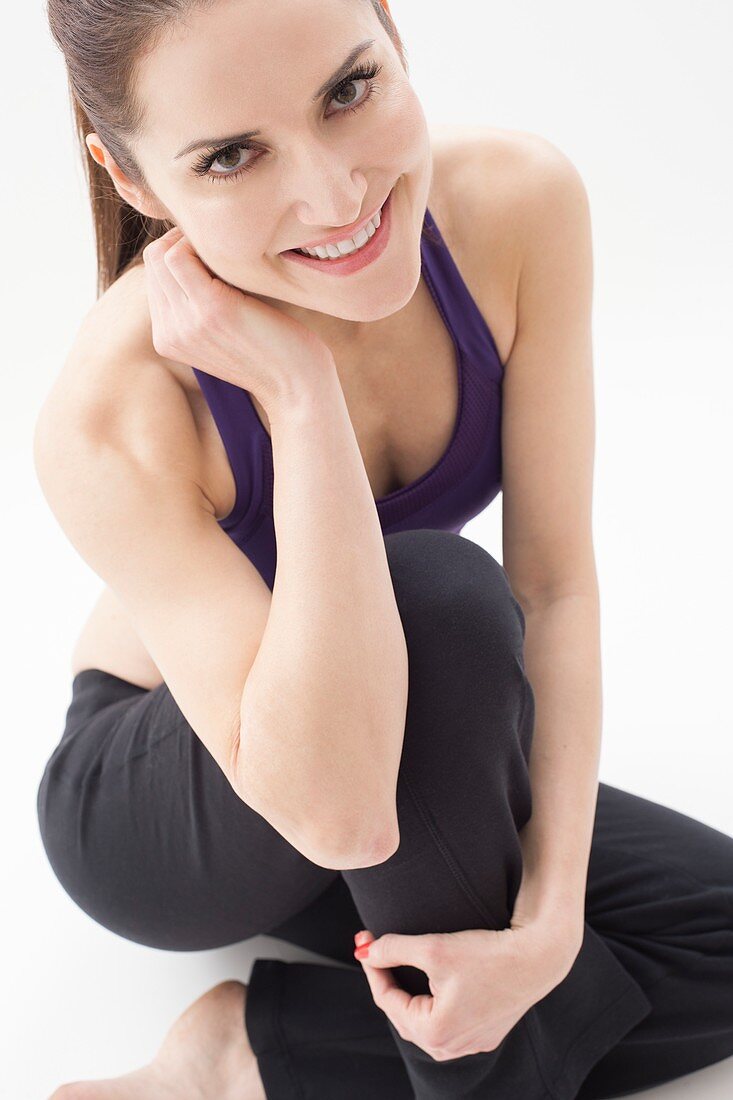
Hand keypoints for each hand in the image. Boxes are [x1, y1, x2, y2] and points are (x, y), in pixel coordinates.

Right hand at [142, 226, 333, 404]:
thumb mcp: (224, 332)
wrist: (297, 387)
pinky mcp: (210, 308)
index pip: (154, 276)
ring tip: (230, 253)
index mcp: (168, 339)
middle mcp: (169, 333)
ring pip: (160, 255)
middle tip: (224, 246)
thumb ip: (201, 304)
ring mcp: (186, 321)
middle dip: (184, 240)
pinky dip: (202, 243)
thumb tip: (195, 254)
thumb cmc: (273, 352)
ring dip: (194, 240)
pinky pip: (178, 256)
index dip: (181, 251)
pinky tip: (235, 256)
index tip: (215, 252)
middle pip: (153, 261)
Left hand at [353, 916, 580, 1061]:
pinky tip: (431, 982)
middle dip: (389, 980)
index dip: (373, 966)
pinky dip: (433, 1002)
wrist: (538, 957)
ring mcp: (471, 1044)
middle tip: (378, 949)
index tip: (365, 939)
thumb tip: (365, 949)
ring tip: (399, 964)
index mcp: (434, 1033)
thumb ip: (393, 949)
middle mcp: (451, 1048)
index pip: (387, 999)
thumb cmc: (487, 953)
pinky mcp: (486, 1034)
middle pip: (404, 1013)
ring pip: (425, 1020)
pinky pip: (448, 1022)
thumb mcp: (433, 947)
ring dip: (409, 994)